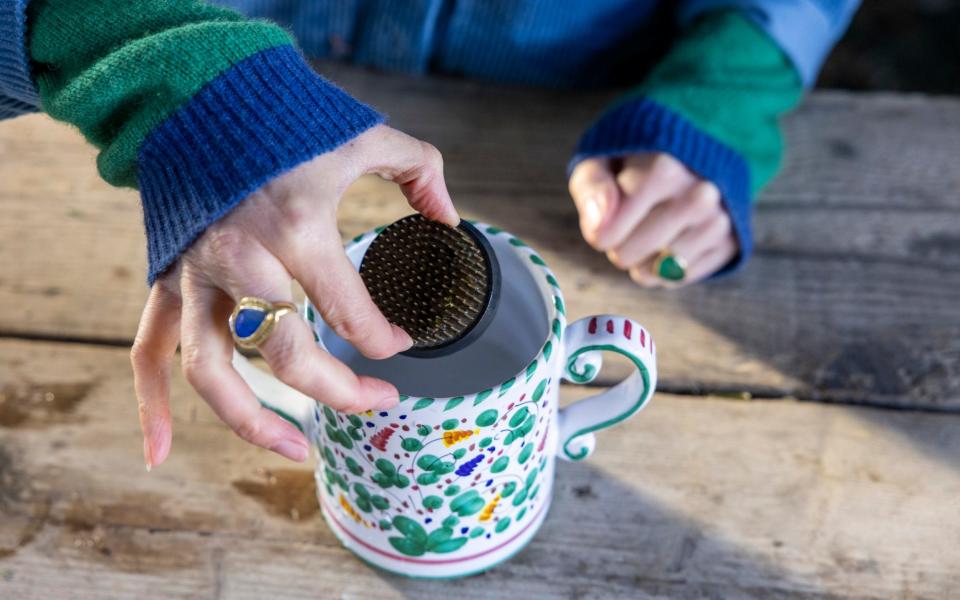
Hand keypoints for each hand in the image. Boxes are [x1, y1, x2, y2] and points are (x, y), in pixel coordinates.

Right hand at [130, 125, 457, 467]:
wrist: (199, 91)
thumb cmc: (286, 117)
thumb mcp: (362, 136)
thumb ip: (419, 173)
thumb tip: (451, 222)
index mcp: (296, 229)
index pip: (352, 315)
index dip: (387, 340)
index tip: (404, 343)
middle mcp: (241, 261)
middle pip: (290, 355)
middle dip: (342, 389)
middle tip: (379, 399)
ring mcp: (195, 276)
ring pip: (214, 370)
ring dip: (252, 420)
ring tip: (295, 451)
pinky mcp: (164, 279)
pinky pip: (145, 351)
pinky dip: (149, 404)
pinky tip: (158, 451)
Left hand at [569, 153, 736, 286]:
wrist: (693, 160)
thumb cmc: (635, 164)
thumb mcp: (601, 161)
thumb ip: (592, 188)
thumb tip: (598, 228)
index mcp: (664, 168)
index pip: (608, 233)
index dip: (598, 234)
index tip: (604, 219)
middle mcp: (699, 194)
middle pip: (628, 255)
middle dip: (619, 247)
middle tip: (629, 225)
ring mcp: (719, 220)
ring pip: (656, 271)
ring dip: (640, 263)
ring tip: (646, 235)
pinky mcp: (731, 243)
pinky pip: (680, 278)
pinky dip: (665, 271)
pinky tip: (666, 245)